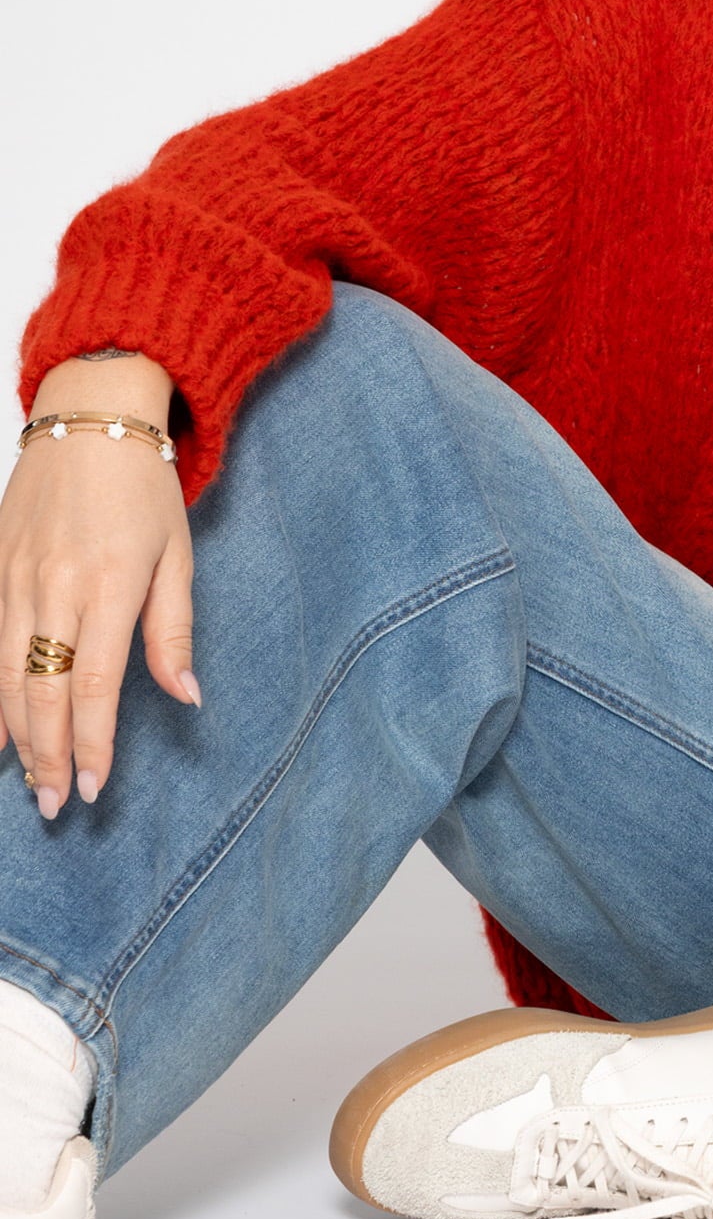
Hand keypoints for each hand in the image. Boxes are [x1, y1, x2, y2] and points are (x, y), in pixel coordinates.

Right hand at [0, 353, 196, 815]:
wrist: (89, 414)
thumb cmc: (142, 485)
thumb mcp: (176, 553)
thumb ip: (173, 629)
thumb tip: (187, 696)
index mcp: (109, 583)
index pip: (96, 683)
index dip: (94, 742)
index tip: (97, 787)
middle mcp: (54, 584)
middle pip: (42, 689)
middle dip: (50, 755)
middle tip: (59, 804)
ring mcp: (15, 575)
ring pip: (2, 673)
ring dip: (16, 735)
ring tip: (33, 780)